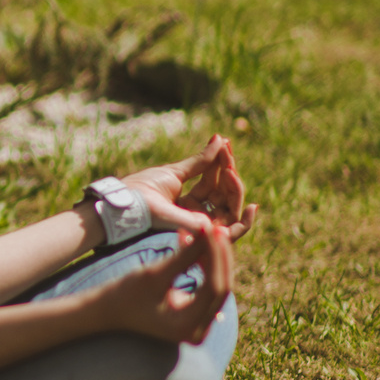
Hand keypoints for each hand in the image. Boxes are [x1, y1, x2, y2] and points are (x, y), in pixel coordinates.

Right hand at [89, 223, 233, 344]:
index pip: (214, 288)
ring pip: (216, 285)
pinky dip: (202, 264)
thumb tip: (210, 232)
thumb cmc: (124, 294)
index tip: (213, 230)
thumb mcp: (154, 275)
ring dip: (212, 257)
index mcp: (188, 327)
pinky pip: (206, 286)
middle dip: (219, 256)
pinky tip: (195, 243)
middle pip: (220, 288)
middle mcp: (198, 331)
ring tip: (206, 231)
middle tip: (217, 227)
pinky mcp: (194, 315)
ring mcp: (198, 325)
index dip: (216, 256)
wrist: (107, 311)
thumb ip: (184, 257)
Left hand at [120, 134, 258, 240]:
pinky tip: (252, 208)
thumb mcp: (175, 173)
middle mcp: (194, 216)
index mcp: (187, 201)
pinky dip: (246, 223)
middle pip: (224, 196)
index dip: (221, 163)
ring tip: (230, 170)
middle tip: (228, 155)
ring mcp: (200, 228)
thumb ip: (201, 162)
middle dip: (230, 174)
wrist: (127, 208)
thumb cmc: (143, 191)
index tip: (225, 142)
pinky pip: (232, 234)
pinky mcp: (204, 241)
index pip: (213, 183)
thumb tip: (220, 139)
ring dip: (236, 190)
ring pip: (231, 211)